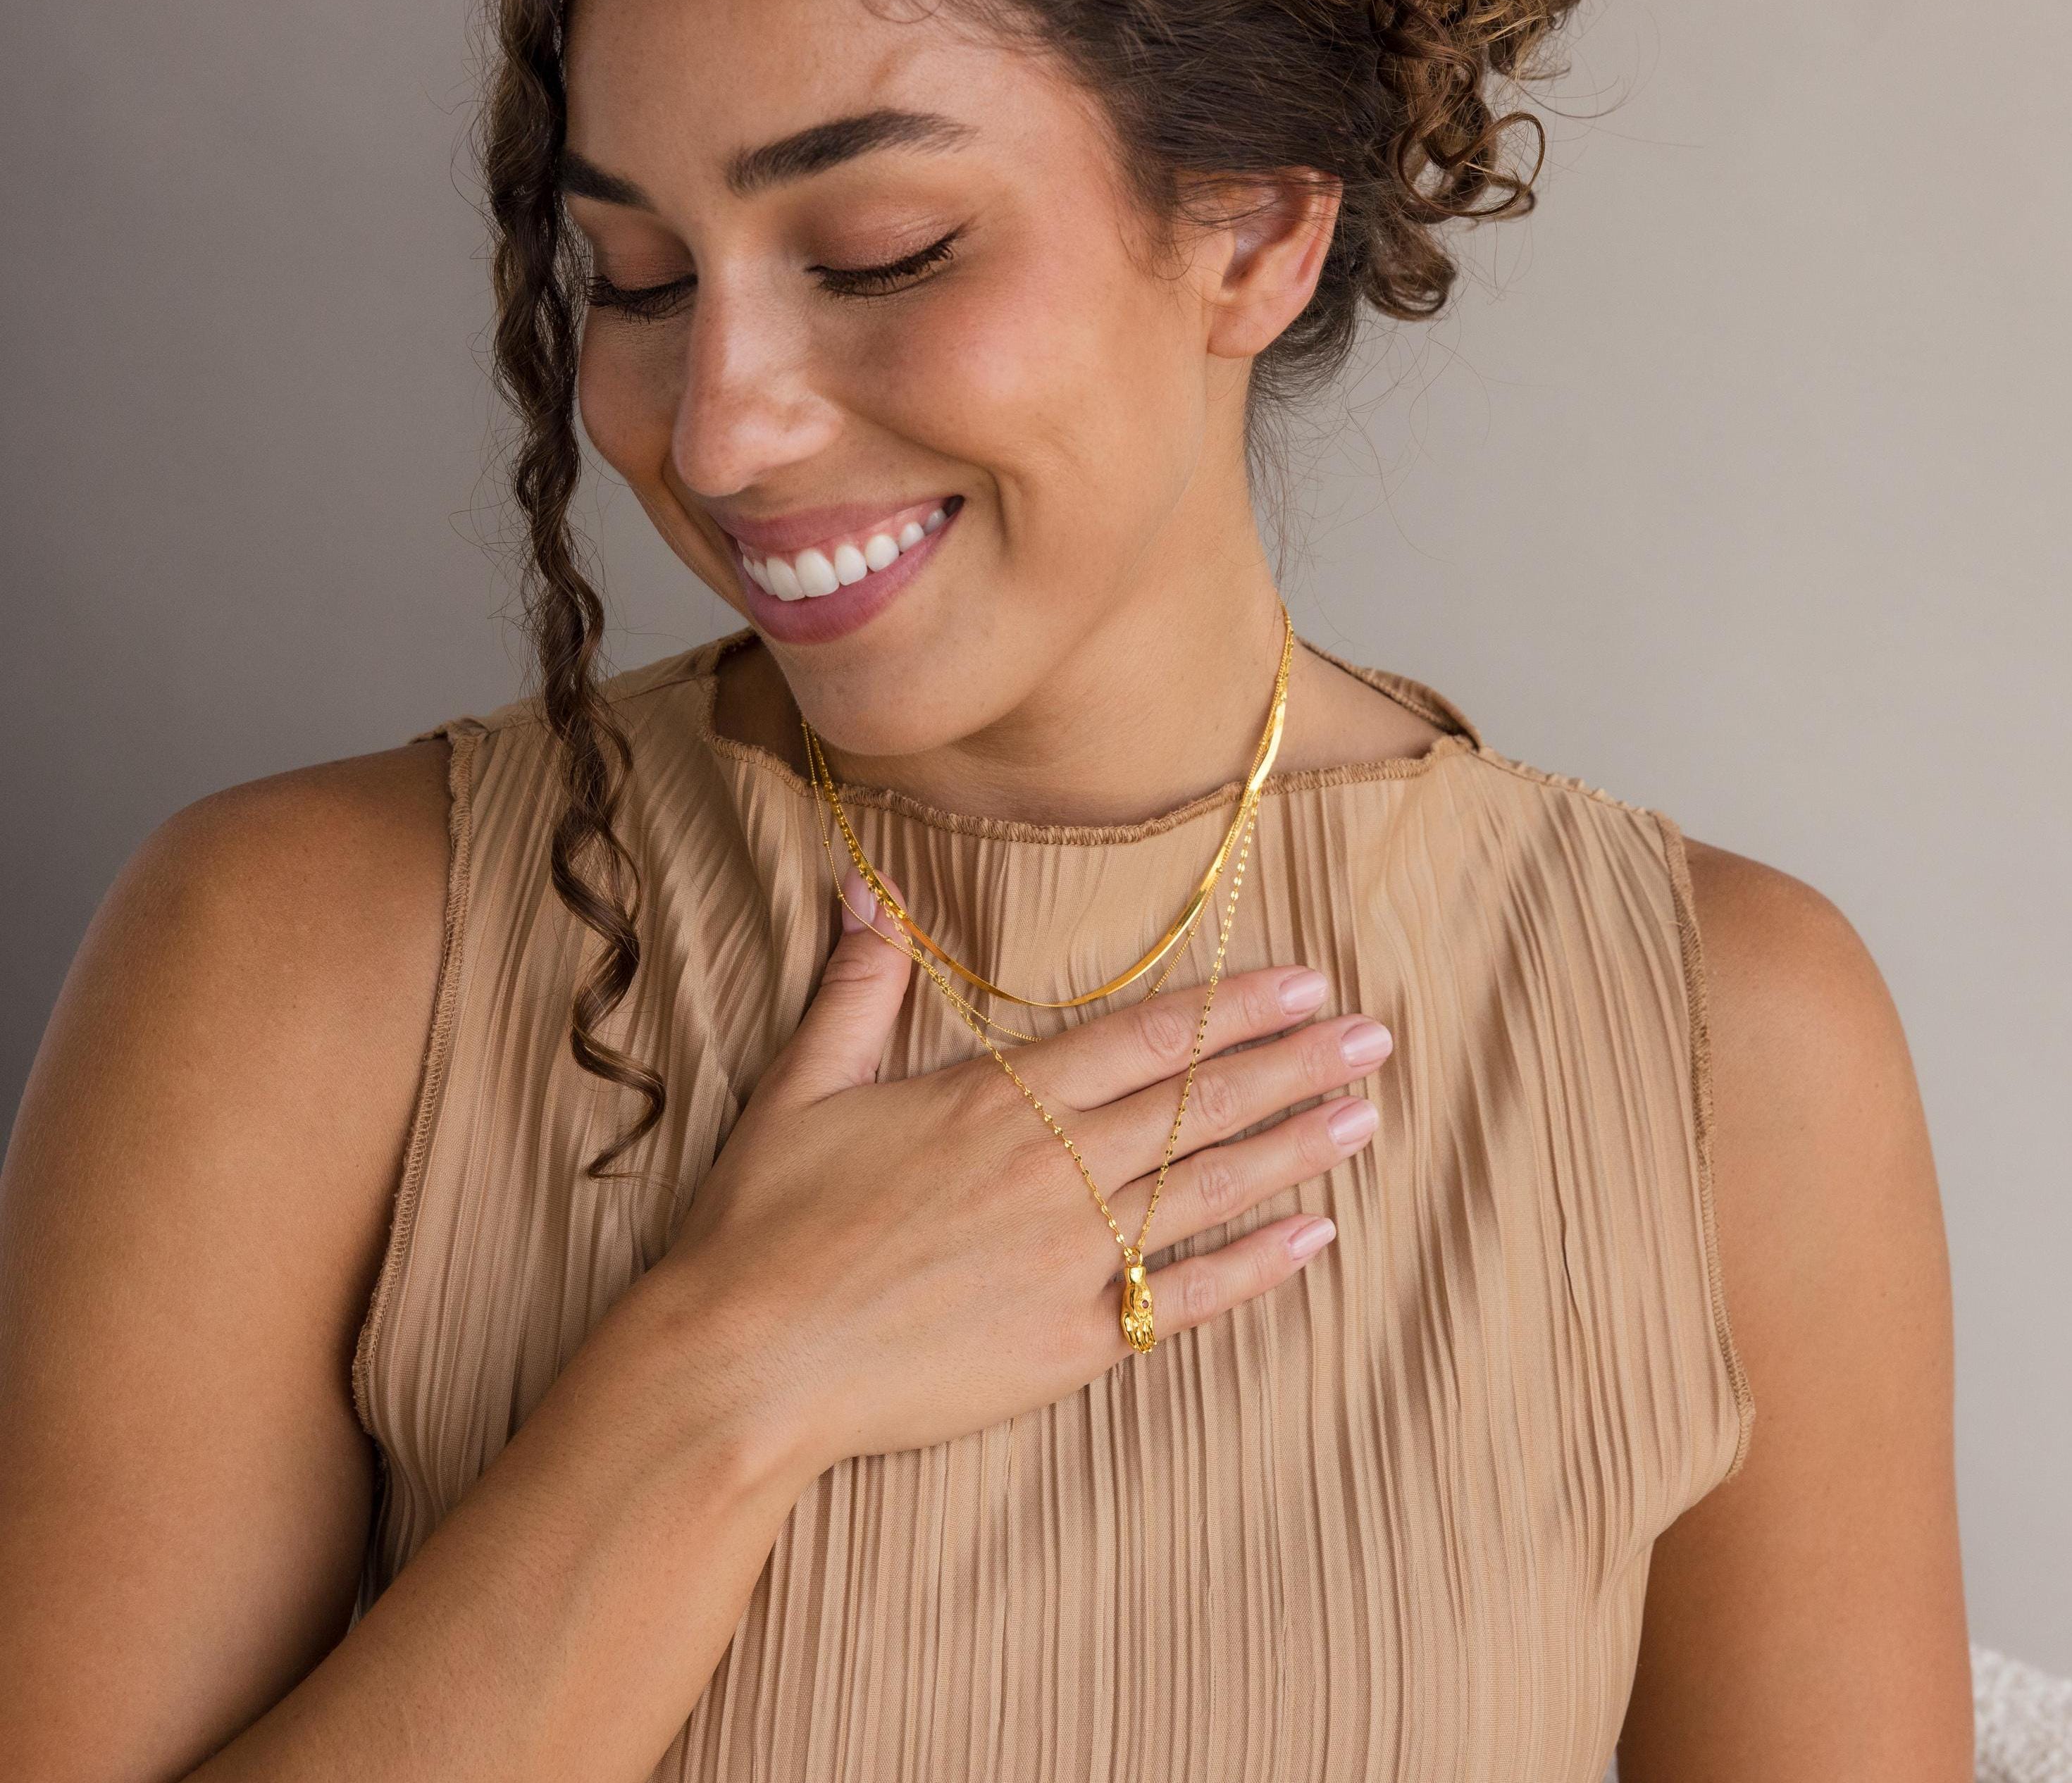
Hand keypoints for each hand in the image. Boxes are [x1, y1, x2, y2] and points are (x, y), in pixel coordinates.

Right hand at [652, 866, 1391, 1483]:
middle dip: (1295, 1064)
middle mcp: (1053, 1169)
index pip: (1147, 1037)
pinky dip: (1257, 1267)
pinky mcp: (1070, 1344)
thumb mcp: (805, 1088)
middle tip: (1375, 1036)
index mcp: (998, 1101)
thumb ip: (858, 989)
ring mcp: (1069, 1260)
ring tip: (1366, 1116)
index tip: (1306, 982)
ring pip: (1207, 1187)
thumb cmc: (765, 1225)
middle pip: (1200, 1103)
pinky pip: (1186, 1298)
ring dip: (1296, 1148)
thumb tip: (867, 889)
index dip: (1234, 1007)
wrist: (744, 1367)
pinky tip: (1316, 1238)